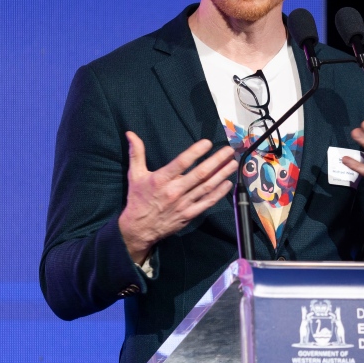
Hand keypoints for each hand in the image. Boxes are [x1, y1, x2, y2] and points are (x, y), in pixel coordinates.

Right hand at [118, 132, 237, 264]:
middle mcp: (174, 191)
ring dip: (221, 174)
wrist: (139, 228)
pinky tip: (227, 184)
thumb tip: (130, 133)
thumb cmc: (138, 199)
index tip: (208, 143)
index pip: (181, 163)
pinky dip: (218, 193)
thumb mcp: (135, 175)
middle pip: (200, 174)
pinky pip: (207, 202)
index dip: (196, 152)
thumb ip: (136, 153)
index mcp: (161, 179)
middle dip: (216, 161)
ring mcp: (184, 203)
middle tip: (228, 151)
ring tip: (233, 163)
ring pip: (206, 187)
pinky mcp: (189, 214)